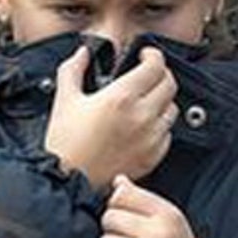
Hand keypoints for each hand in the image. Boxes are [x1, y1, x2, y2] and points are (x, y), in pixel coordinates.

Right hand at [42, 45, 177, 188]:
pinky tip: (144, 125)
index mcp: (121, 97)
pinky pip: (168, 134)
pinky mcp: (153, 157)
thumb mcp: (64, 100)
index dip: (153, 55)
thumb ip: (73, 69)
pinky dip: (160, 126)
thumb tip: (83, 53)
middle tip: (148, 75)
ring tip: (145, 101)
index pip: (155, 65)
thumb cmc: (64, 145)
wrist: (68, 183)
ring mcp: (150, 138)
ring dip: (162, 100)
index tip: (146, 55)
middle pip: (169, 84)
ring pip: (172, 108)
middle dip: (160, 74)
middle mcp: (141, 116)